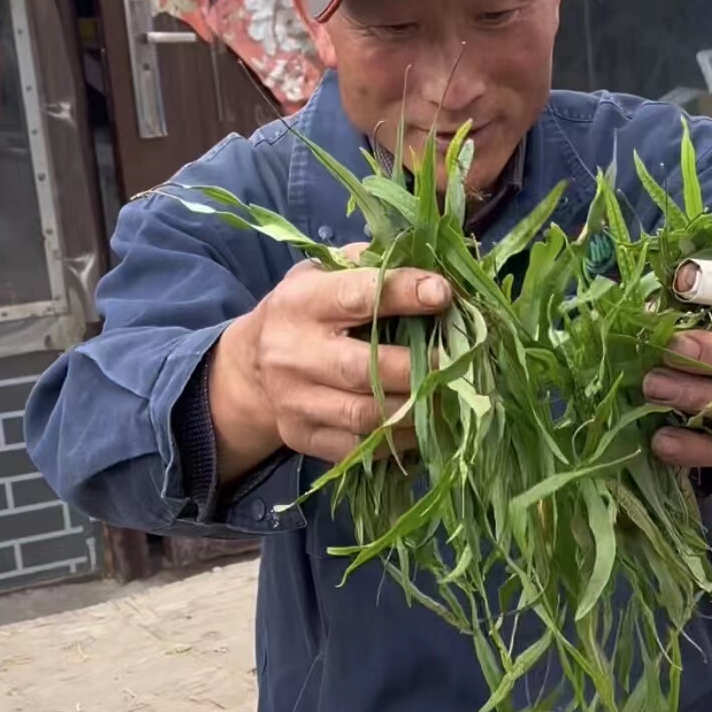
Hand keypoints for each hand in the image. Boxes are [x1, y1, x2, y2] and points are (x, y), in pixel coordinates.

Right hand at [209, 245, 450, 482]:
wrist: (251, 369)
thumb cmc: (306, 313)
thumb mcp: (323, 274)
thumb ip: (370, 265)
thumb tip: (433, 269)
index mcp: (301, 303)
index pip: (356, 297)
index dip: (403, 293)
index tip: (443, 293)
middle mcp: (293, 354)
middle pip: (364, 368)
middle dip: (419, 366)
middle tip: (460, 359)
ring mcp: (296, 401)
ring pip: (366, 415)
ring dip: (417, 409)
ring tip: (452, 396)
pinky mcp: (303, 437)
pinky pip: (359, 446)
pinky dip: (399, 439)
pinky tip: (425, 425)